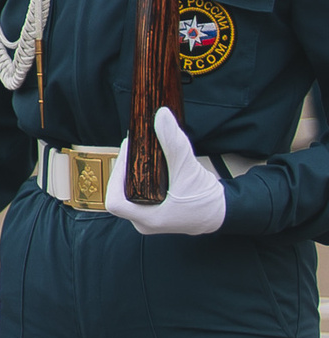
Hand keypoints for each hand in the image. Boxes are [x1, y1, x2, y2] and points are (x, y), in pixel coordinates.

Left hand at [105, 108, 228, 236]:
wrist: (223, 211)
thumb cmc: (206, 198)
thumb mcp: (188, 169)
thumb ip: (174, 143)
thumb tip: (161, 116)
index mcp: (149, 219)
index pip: (115, 202)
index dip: (116, 176)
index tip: (128, 156)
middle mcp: (144, 221)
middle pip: (120, 193)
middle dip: (124, 168)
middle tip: (133, 148)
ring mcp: (148, 217)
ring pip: (128, 192)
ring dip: (131, 171)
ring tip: (137, 151)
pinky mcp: (154, 212)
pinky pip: (138, 193)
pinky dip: (139, 177)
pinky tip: (145, 162)